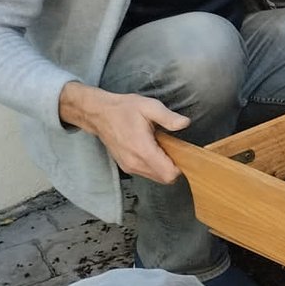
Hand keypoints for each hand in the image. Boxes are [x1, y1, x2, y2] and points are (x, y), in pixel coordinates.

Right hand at [58, 82, 190, 183]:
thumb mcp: (149, 106)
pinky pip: (148, 174)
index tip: (184, 152)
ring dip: (165, 167)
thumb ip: (168, 117)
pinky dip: (155, 166)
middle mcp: (135, 163)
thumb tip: (184, 123)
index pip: (169, 174)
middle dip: (175, 166)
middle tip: (175, 147)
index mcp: (142, 150)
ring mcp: (129, 167)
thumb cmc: (124, 109)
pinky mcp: (127, 167)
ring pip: (157, 178)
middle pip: (165, 179)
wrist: (99, 114)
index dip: (182, 166)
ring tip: (163, 147)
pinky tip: (154, 150)